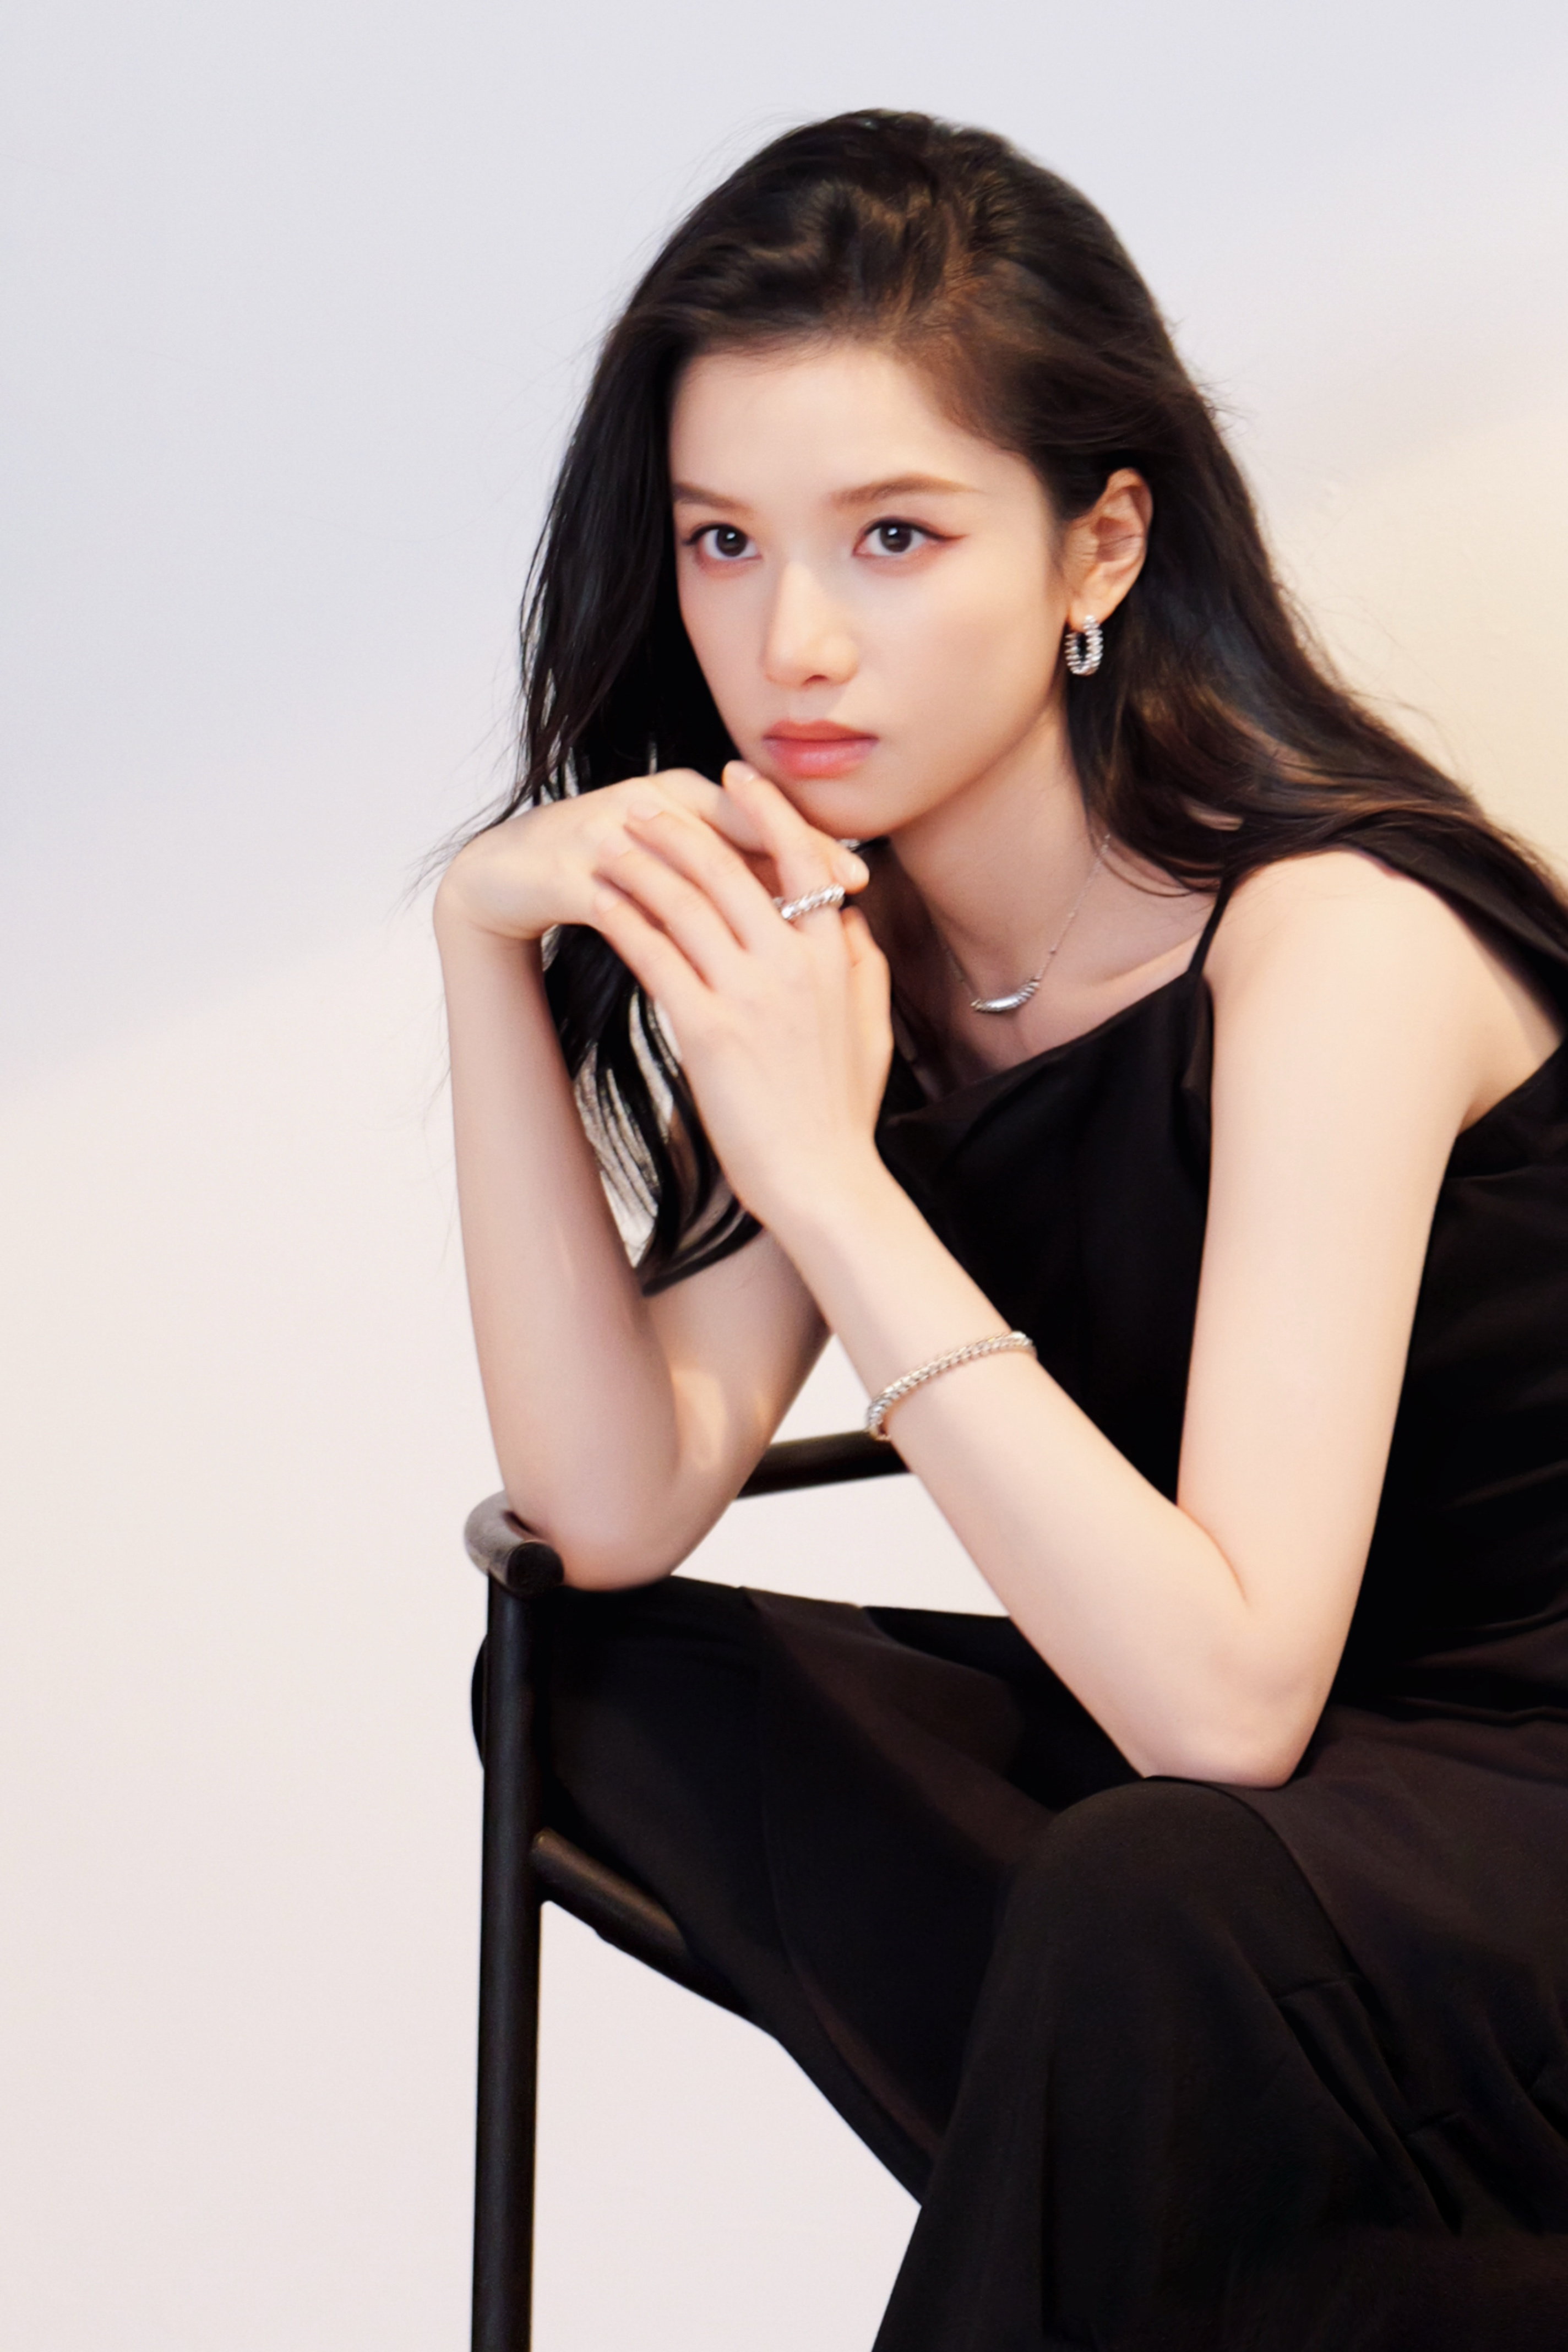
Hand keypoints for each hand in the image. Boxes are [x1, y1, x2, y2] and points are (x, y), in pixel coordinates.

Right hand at [434, 766, 865, 946]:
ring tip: (776, 936)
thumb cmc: (605, 874)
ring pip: (679, 862)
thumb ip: (732, 868)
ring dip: (731, 899)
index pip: (760, 817)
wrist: (506, 873)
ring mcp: (607, 830)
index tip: (860, 880)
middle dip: (788, 863)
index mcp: (685, 795)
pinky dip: (660, 927)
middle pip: (729, 829)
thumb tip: (811, 895)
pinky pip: (621, 900)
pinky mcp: (568, 869)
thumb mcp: (671, 863)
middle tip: (839, 897)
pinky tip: (698, 962)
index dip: (811, 847)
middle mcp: (650, 799)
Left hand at [587, 762, 890, 1236]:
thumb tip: (849, 915)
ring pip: (686, 903)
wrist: (822, 1179)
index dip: (765, 808)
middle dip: (680, 828)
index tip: (735, 777)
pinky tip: (599, 902)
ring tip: (609, 843)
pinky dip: (625, 920)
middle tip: (642, 805)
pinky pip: (657, 957)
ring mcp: (750, 994)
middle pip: (730, 867)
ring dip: (642, 864)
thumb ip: (864, 961)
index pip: (800, 855)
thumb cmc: (841, 1111)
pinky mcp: (708, 1030)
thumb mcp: (872, 1025)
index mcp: (836, 954)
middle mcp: (794, 962)